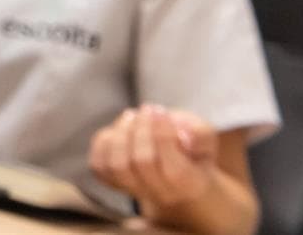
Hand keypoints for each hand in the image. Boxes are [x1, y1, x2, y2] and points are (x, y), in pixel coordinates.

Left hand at [89, 105, 218, 214]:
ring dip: (122, 134)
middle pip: (142, 163)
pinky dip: (105, 141)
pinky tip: (121, 128)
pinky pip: (98, 164)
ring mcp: (133, 188)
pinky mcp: (110, 180)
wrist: (174, 163)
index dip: (164, 137)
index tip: (160, 111)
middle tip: (147, 109)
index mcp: (189, 185)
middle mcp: (161, 193)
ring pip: (117, 165)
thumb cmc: (190, 144)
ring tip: (133, 116)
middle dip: (143, 130)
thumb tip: (183, 135)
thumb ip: (200, 133)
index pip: (174, 170)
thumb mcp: (204, 134)